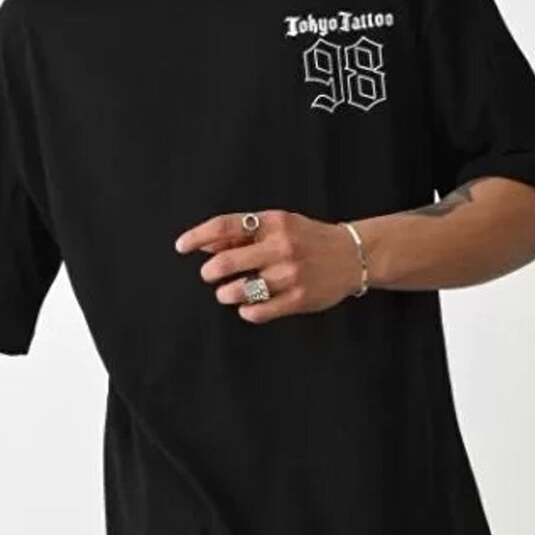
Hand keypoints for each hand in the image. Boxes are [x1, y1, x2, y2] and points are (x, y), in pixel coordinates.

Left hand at [173, 209, 362, 321]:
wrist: (353, 255)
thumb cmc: (309, 239)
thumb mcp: (279, 225)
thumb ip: (244, 235)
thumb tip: (204, 244)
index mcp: (273, 223)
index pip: (225, 226)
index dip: (198, 236)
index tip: (181, 246)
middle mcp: (281, 247)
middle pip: (227, 262)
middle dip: (210, 272)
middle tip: (210, 275)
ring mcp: (290, 274)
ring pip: (240, 290)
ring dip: (226, 293)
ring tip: (228, 292)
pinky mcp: (298, 298)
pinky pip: (259, 311)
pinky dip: (247, 311)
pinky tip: (248, 307)